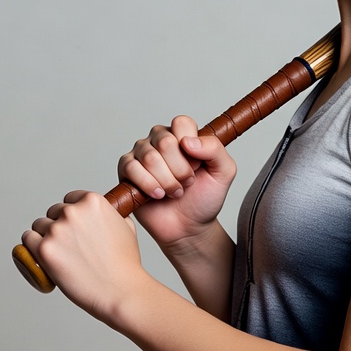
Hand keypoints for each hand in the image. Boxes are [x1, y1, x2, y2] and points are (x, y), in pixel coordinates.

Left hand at [22, 190, 147, 321]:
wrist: (120, 289)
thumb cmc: (124, 263)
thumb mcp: (126, 227)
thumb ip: (111, 215)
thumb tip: (103, 215)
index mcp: (93, 201)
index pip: (70, 199)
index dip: (72, 213)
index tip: (74, 226)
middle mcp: (72, 211)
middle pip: (53, 212)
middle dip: (59, 225)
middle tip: (68, 244)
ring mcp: (56, 230)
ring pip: (39, 226)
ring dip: (44, 236)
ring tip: (57, 252)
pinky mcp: (44, 250)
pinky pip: (28, 241)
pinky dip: (32, 247)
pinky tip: (40, 255)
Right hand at [117, 116, 236, 253]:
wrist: (189, 227)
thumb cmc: (205, 198)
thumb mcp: (224, 172)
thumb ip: (215, 149)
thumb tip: (187, 142)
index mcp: (183, 134)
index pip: (181, 123)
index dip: (191, 148)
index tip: (198, 166)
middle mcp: (160, 139)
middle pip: (165, 141)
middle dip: (180, 169)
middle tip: (187, 183)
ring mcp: (141, 154)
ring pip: (149, 157)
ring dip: (167, 181)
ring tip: (174, 192)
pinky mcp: (126, 170)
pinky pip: (132, 168)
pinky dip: (149, 185)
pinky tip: (158, 195)